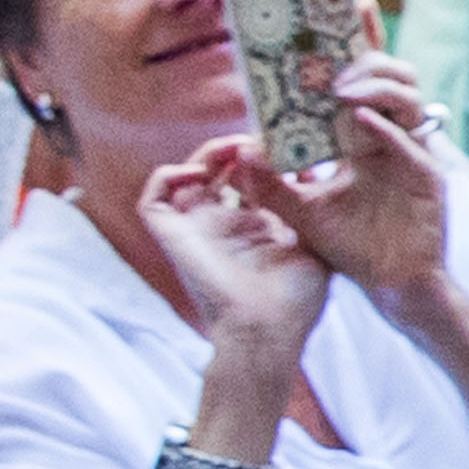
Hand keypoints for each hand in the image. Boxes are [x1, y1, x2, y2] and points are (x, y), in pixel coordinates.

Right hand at [141, 146, 334, 395]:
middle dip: (236, 148)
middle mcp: (221, 227)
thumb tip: (311, 166)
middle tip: (260, 136)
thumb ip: (308, 204)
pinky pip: (154, 198)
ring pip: (185, 177)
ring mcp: (195, 231)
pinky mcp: (172, 238)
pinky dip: (170, 176)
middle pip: (216, 172)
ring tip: (236, 147)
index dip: (260, 156)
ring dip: (207, 155)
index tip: (281, 138)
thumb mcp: (315, 242)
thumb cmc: (295, 302)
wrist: (268, 331)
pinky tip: (201, 173)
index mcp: (253, 230)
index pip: (248, 180)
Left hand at [261, 59, 458, 313]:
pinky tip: (361, 120)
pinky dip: (386, 129)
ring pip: (407, 99)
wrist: (391, 287)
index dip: (361, 40)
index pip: (365, 79)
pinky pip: (408, 144)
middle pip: (394, 76)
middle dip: (366, 59)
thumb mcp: (303, 212)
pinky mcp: (427, 177)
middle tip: (333, 69)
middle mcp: (392, 137)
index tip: (352, 5)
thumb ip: (272, 183)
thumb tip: (241, 152)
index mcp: (367, 136)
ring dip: (374, 87)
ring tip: (342, 91)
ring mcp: (413, 154)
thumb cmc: (353, 248)